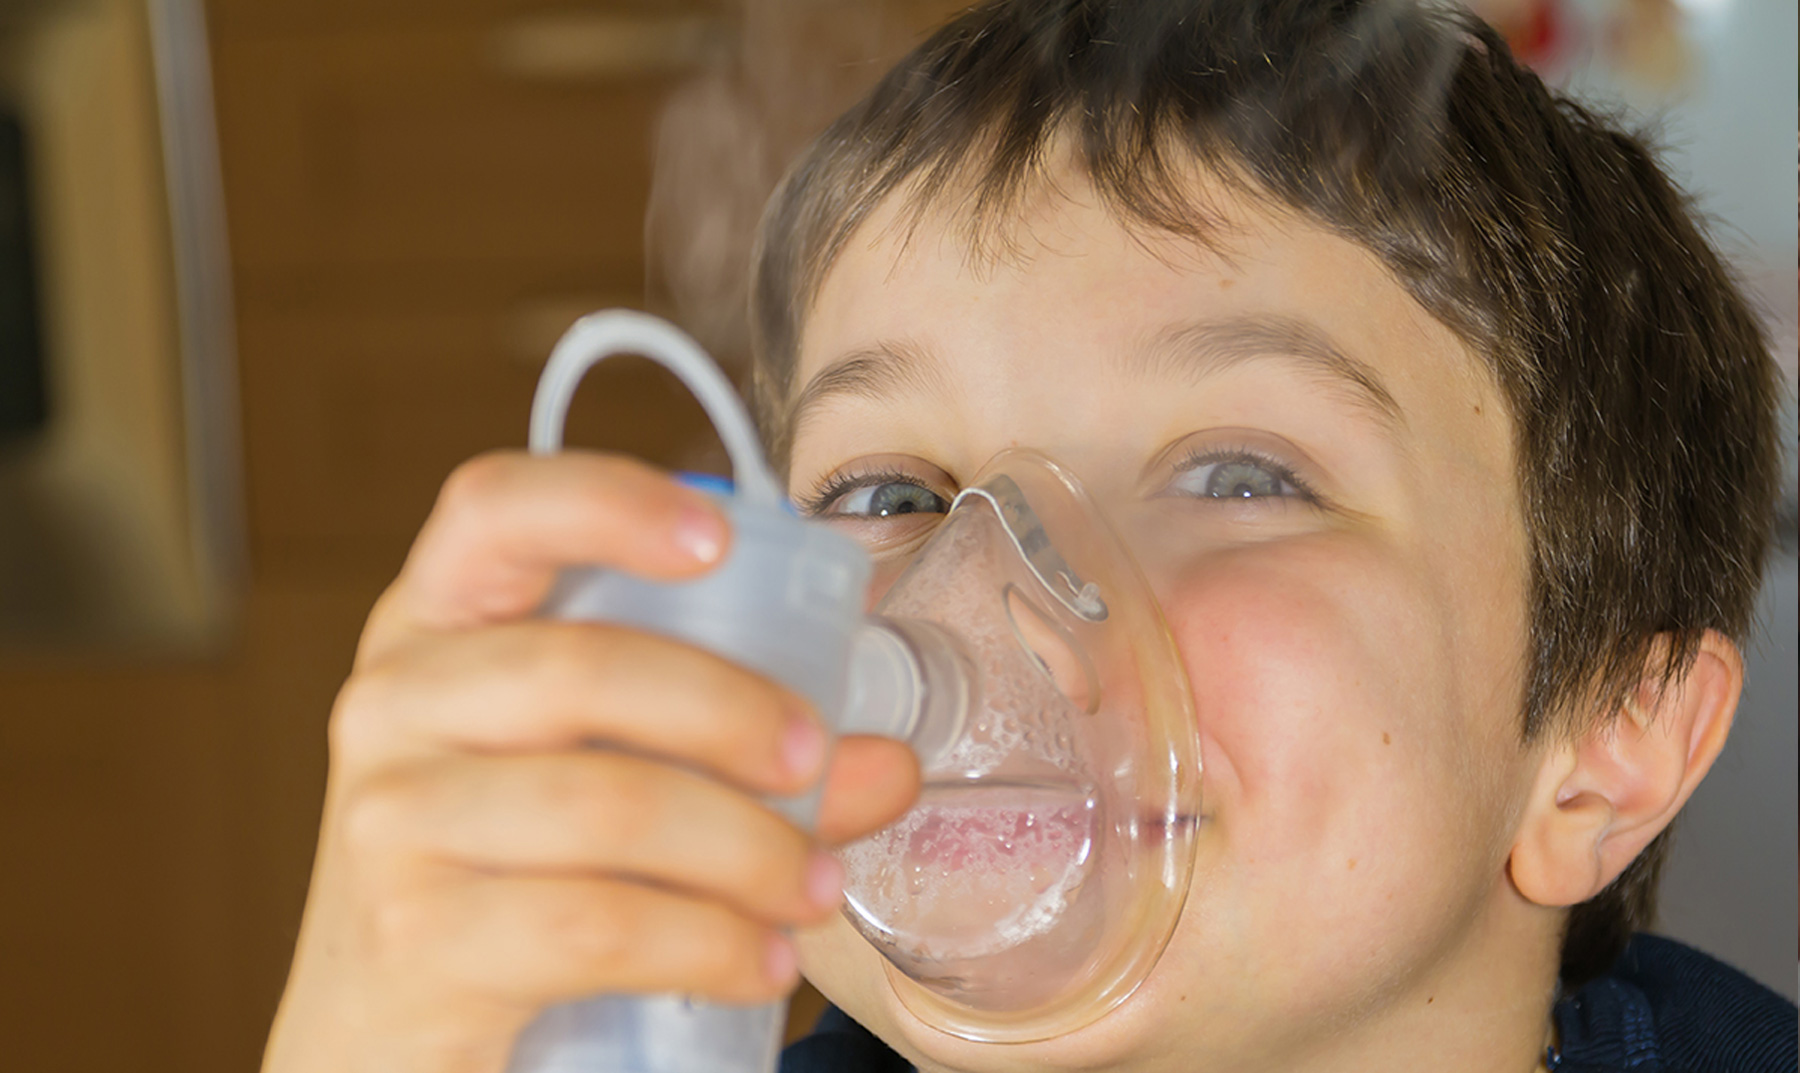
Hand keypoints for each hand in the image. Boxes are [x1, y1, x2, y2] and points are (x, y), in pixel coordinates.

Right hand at [261, 451, 920, 1072]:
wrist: (384, 1032)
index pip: (492, 511)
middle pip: (581, 668)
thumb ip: (737, 752)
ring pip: (607, 806)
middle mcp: (396, 702)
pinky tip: (761, 961)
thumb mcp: (602, 773)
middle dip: (733, 714)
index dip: (606, 501)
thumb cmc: (509, 870)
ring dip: (748, 849)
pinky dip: (709, 943)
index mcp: (438, 623)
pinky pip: (598, 923)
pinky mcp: (414, 939)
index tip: (721, 540)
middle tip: (821, 761)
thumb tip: (885, 763)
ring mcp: (390, 820)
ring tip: (814, 888)